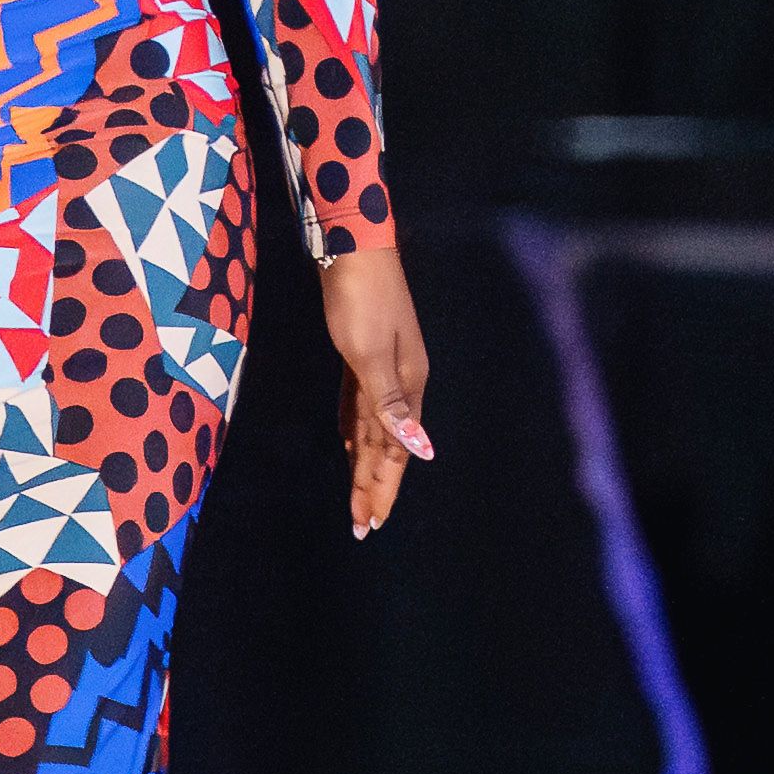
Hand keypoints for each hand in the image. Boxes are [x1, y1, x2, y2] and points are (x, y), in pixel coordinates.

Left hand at [322, 247, 430, 538]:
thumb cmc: (359, 299)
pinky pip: (362, 407)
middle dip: (375, 487)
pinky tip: (352, 445)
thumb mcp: (370, 353)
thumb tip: (422, 450)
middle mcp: (400, 382)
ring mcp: (384, 367)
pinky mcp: (364, 354)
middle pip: (387, 446)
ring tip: (360, 499)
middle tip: (363, 526)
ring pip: (374, 429)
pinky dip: (357, 431)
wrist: (353, 247)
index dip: (384, 488)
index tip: (372, 524)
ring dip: (366, 465)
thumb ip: (390, 404)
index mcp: (407, 385)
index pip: (397, 450)